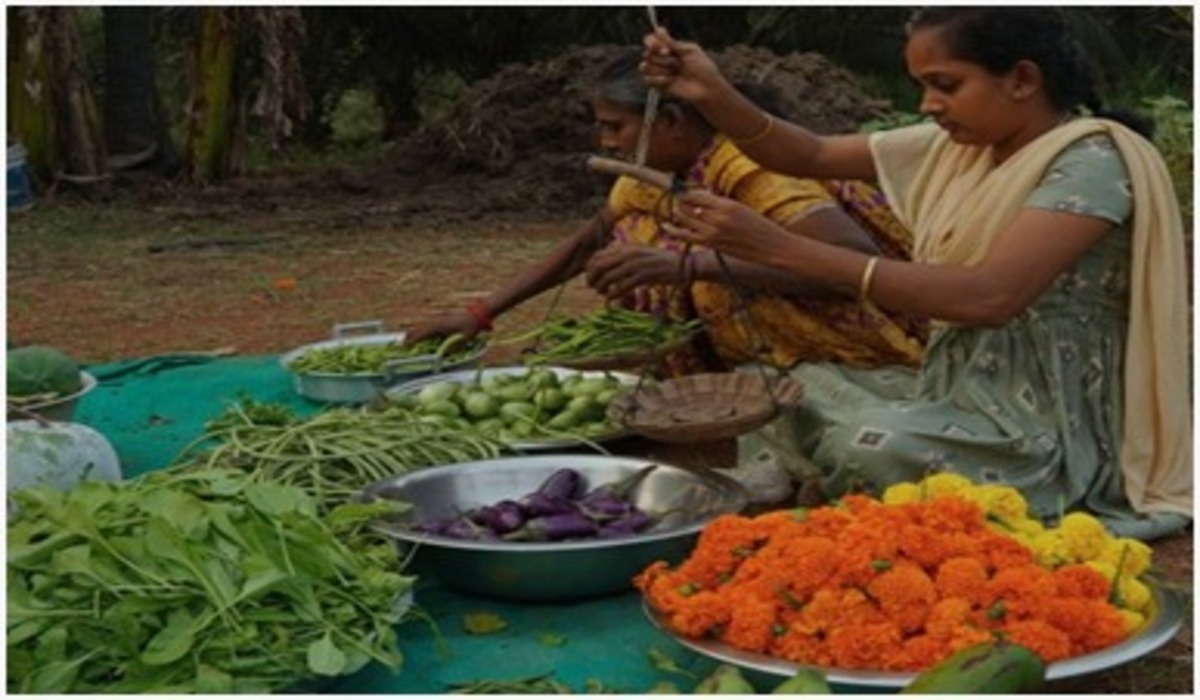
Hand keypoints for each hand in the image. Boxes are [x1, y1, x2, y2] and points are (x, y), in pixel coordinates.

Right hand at [403, 310, 480, 349]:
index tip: (404, 346)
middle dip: (410, 336)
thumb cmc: (470, 327)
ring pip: (422, 327)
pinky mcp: (442, 321)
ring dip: (415, 334)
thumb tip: (445, 355)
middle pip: (418, 329)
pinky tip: (422, 337)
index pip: (422, 334)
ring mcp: (439, 320)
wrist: (477, 315)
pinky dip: (422, 332)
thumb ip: (454, 347)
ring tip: (408, 341)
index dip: (412, 340)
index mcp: (440, 326)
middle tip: (401, 345)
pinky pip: (428, 326)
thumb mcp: (463, 339)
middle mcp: (437, 322)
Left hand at [585, 244, 689, 300]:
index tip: (590, 276)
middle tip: (592, 286)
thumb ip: (622, 257)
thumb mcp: (639, 253)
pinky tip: (611, 299)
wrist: (681, 264)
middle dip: (592, 278)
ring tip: (602, 293)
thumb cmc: (659, 261)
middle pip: (599, 266)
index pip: (598, 255)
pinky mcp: (643, 276)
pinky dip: (613, 295)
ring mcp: (636, 265)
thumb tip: (603, 266)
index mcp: (625, 247)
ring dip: (601, 288)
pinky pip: (622, 288)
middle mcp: (628, 254)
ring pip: (608, 278)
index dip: (590, 267)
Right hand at [642, 27, 724, 103]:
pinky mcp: (659, 85)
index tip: (666, 50)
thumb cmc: (702, 67)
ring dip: (661, 69)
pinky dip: (659, 79)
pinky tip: (671, 81)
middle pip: (646, 53)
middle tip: (676, 63)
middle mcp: (662, 58)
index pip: (650, 40)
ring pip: (645, 66)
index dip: (653, 44)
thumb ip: (671, 42)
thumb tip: (658, 29)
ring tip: (675, 72)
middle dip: (661, 58)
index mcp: (669, 47)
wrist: (706, 88)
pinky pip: (648, 79)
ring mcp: (659, 71)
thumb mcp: (689, 51)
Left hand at [666, 190, 787, 261]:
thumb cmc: (761, 227)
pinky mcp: (712, 244)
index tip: (682, 192)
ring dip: (678, 214)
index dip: (687, 193)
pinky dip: (673, 230)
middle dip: (681, 203)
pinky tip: (665, 225)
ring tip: (675, 211)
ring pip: (686, 219)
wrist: (772, 247)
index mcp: (727, 205)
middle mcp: (719, 217)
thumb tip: (705, 199)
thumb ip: (722, 205)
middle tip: (678, 201)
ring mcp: (714, 232)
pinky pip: (686, 236)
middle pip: (689, 206)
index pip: (698, 195)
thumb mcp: (742, 209)